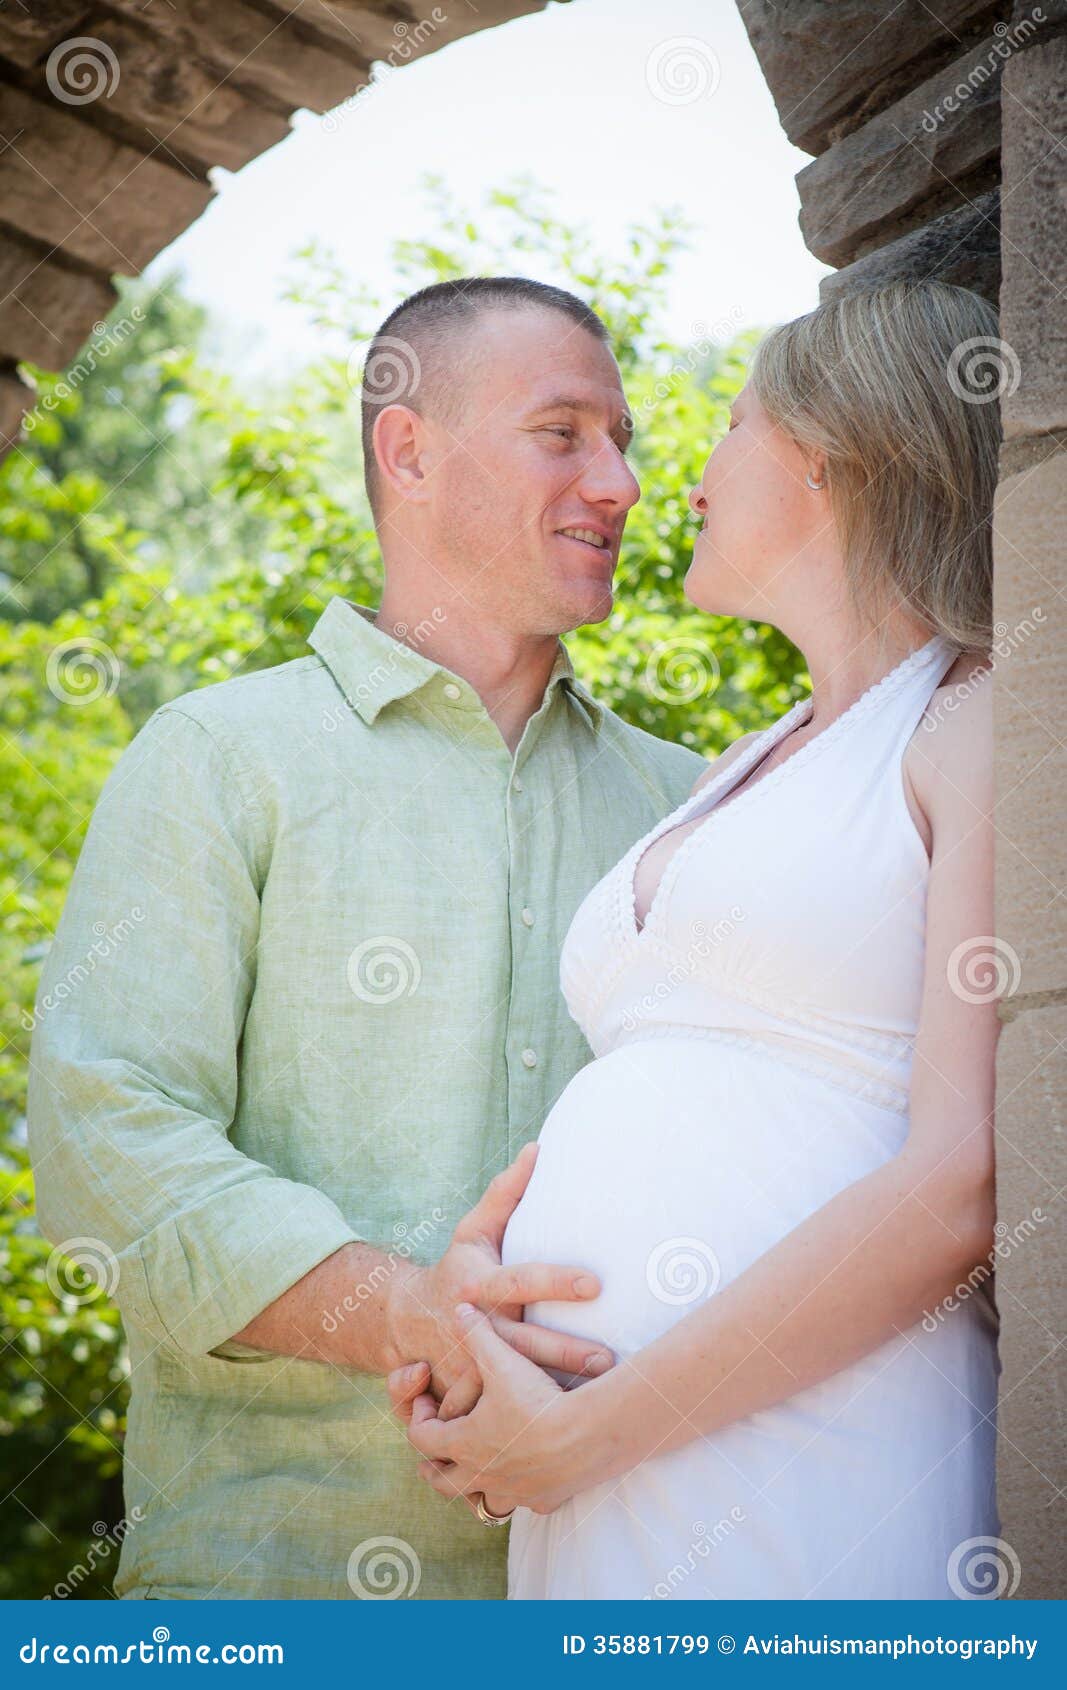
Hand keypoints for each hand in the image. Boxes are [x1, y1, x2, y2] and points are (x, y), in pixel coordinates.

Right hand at [383, 1143, 612, 1418]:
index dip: (556, 1280)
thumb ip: (507, 1193)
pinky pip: (500, 1416)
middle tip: (610, 1360)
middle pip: (524, 1344)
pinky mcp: (466, 1399)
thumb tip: (540, 1148)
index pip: (522, 1279)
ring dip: (553, 1399)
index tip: (595, 1282)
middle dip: (566, 1355)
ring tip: (600, 1407)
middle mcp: (473, 1327)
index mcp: (479, 1283)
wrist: (403, 1322)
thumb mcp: (474, 1229)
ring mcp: (466, 1367)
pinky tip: (569, 1435)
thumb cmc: (455, 1267)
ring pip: (512, 1388)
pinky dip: (530, 1426)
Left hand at [387, 1302, 606, 1516]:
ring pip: (482, 1501)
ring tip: (481, 1467)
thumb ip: (477, 1334)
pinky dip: (523, 1490)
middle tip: (438, 1450)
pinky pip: (526, 1502)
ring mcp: (514, 1492)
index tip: (429, 1403)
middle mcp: (483, 1474)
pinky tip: (532, 1474)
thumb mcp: (502, 1360)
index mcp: (464, 1443)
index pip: (422, 1438)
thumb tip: (459, 1308)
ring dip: (477, 1485)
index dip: (420, 1417)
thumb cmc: (538, 1399)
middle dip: (435, 1466)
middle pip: (443, 1482)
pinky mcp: (544, 1499)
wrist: (590, 1434)